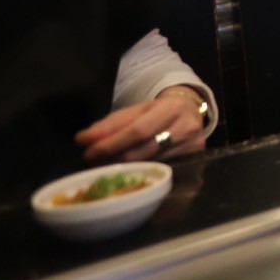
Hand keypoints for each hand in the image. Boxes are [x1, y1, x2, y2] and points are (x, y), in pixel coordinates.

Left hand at [74, 89, 208, 162]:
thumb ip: (111, 124)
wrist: (191, 110)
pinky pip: (162, 169)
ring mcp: (194, 144)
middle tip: (92, 161)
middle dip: (114, 157)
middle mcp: (186, 126)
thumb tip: (83, 139)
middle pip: (144, 150)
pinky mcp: (196, 157)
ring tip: (105, 165)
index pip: (137, 130)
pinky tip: (128, 171)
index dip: (112, 143)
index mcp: (171, 108)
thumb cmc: (159, 111)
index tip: (88, 152)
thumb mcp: (137, 110)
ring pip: (152, 162)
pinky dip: (141, 171)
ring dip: (124, 166)